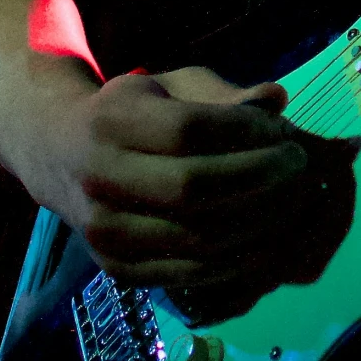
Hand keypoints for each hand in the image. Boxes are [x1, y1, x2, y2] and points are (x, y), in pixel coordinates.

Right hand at [59, 66, 357, 318]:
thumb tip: (278, 99)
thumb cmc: (136, 114)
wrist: (62, 154)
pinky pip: (189, 272)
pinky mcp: (116, 270)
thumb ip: (224, 96)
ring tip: (294, 200)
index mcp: (111, 120)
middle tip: (299, 166)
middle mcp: (98, 176)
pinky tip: (268, 236)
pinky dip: (238, 259)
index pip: (190, 131)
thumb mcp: (171, 88)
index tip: (284, 132)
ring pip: (196, 236)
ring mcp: (103, 230)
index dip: (246, 134)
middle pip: (194, 187)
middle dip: (261, 177)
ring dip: (260, 221)